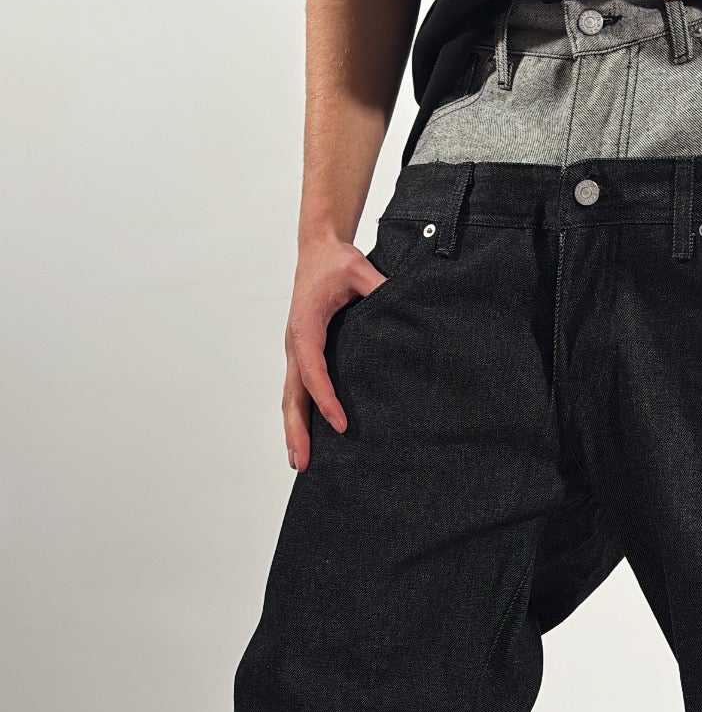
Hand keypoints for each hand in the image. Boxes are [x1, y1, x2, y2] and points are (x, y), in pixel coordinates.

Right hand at [283, 238, 385, 469]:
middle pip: (292, 394)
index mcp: (306, 326)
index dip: (325, 398)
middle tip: (302, 462)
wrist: (318, 249)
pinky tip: (306, 438)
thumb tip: (402, 302)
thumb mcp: (359, 269)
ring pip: (291, 397)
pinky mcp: (302, 353)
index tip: (340, 423)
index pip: (312, 369)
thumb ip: (379, 285)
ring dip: (293, 429)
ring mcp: (296, 350)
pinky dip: (300, 415)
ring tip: (299, 462)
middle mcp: (295, 342)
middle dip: (296, 429)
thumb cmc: (336, 261)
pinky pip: (298, 389)